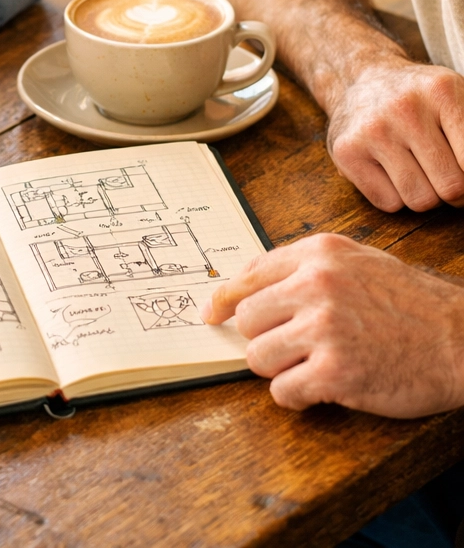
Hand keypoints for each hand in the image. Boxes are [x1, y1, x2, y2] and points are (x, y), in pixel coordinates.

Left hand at [203, 233, 463, 416]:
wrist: (463, 340)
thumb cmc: (409, 304)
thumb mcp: (358, 262)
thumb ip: (303, 266)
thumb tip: (243, 285)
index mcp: (318, 253)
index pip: (248, 276)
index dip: (224, 300)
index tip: (211, 315)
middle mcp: (316, 284)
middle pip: (248, 319)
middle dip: (263, 338)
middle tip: (292, 347)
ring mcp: (324, 328)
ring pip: (258, 357)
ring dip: (278, 369)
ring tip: (309, 367)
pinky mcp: (335, 372)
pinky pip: (282, 391)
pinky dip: (294, 396)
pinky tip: (317, 390)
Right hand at [326, 60, 463, 211]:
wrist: (359, 82)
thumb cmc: (416, 98)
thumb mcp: (454, 96)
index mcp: (441, 90)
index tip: (462, 171)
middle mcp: (405, 108)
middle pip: (451, 187)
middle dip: (454, 192)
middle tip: (445, 175)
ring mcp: (372, 131)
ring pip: (420, 200)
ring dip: (424, 194)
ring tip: (416, 171)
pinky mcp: (347, 151)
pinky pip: (388, 203)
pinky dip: (394, 196)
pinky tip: (388, 171)